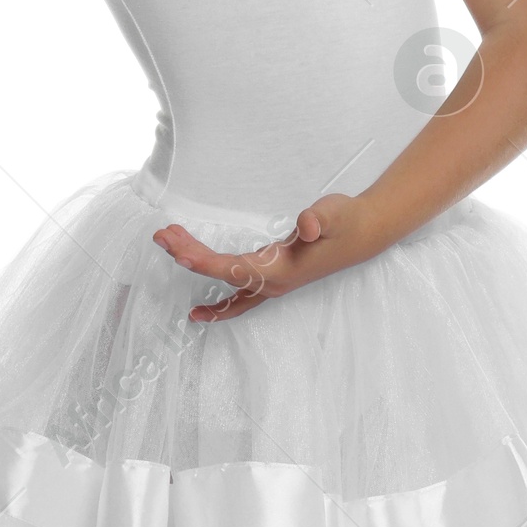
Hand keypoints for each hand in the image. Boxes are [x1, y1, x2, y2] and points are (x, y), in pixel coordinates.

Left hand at [152, 195, 374, 321]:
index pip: (232, 269)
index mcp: (280, 271)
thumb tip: (307, 226)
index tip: (178, 250)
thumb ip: (320, 219)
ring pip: (224, 284)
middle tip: (162, 235)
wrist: (364, 234)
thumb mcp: (334, 213)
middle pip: (220, 275)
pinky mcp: (272, 280)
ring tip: (169, 242)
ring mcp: (271, 286)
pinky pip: (237, 298)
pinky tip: (198, 313)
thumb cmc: (345, 222)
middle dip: (188, 255)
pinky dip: (217, 305)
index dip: (203, 261)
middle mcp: (272, 284)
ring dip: (196, 264)